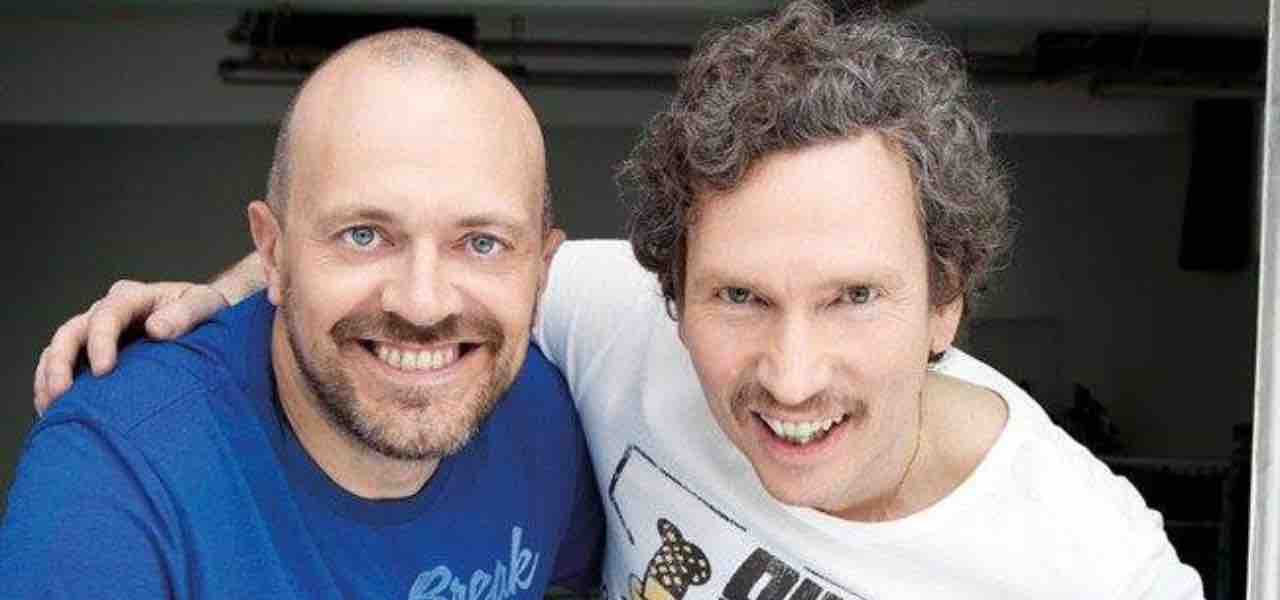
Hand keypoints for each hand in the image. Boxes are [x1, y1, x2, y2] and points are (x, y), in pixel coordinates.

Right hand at [33, 280, 228, 414]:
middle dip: (60, 363)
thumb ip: (186, 314)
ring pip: (58, 348)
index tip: (104, 370)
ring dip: (48, 377)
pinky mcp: (92, 352)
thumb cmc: (208, 311)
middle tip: (61, 394)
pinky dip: (51, 384)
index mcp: (134, 297)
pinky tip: (53, 410)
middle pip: (71, 331)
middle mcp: (108, 310)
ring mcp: (96, 331)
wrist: (205, 319)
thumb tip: (156, 329)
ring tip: (50, 408)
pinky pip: (61, 364)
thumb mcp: (206, 304)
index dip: (100, 341)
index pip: (107, 314)